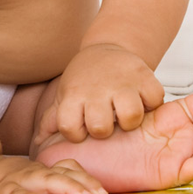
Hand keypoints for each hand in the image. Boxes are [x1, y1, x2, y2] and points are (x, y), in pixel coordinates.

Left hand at [37, 44, 164, 143]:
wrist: (106, 49)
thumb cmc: (85, 80)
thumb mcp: (65, 96)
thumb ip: (52, 120)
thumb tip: (37, 144)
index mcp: (74, 95)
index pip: (70, 128)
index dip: (77, 133)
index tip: (83, 126)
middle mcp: (97, 88)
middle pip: (101, 128)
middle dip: (105, 129)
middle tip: (107, 119)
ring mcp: (122, 82)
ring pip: (131, 117)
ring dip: (130, 120)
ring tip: (125, 113)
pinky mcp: (145, 75)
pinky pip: (154, 101)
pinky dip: (151, 104)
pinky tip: (141, 100)